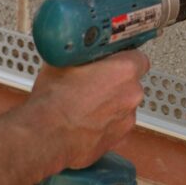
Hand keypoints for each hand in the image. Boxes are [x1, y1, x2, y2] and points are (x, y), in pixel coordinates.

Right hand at [28, 50, 149, 169]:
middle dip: (115, 80)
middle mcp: (132, 94)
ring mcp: (127, 118)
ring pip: (124, 103)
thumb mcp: (62, 60)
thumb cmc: (55, 100)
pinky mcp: (120, 137)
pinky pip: (117, 123)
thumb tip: (76, 47)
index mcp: (124, 70)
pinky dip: (106, 121)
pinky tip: (87, 119)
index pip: (138, 57)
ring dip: (111, 101)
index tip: (111, 58)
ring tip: (86, 102)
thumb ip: (80, 52)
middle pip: (131, 81)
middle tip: (93, 79)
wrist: (46, 137)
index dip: (124, 57)